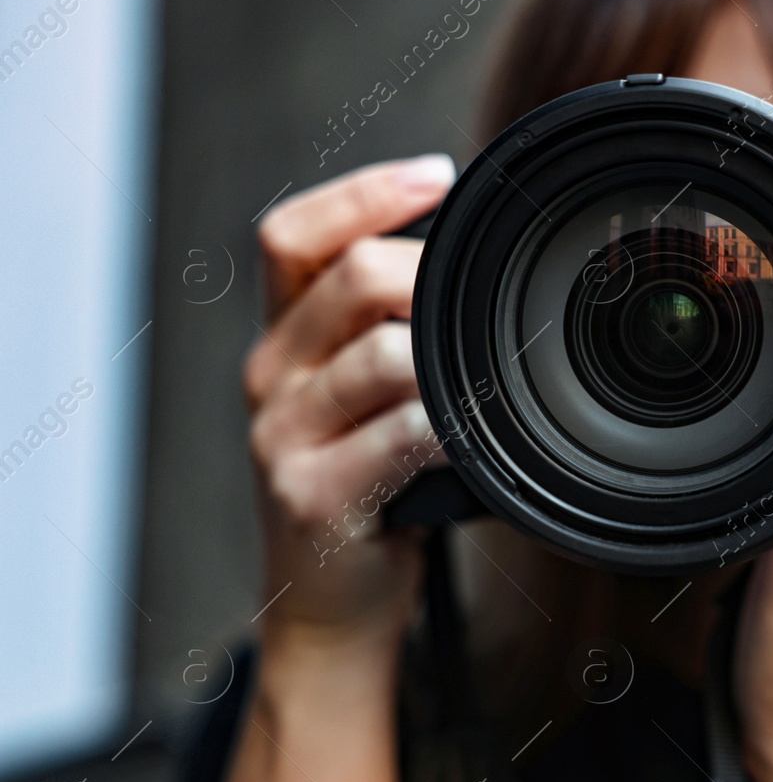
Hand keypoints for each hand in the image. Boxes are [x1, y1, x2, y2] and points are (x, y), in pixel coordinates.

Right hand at [243, 155, 455, 665]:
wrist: (331, 606)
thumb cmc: (371, 494)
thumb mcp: (368, 403)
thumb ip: (397, 340)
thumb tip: (477, 277)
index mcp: (285, 342)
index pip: (294, 236)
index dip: (363, 192)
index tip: (438, 175)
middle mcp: (272, 378)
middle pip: (350, 280)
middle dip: (432, 278)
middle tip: (486, 304)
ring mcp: (283, 436)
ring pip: (382, 355)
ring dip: (450, 358)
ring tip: (491, 376)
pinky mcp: (313, 494)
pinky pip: (398, 433)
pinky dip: (450, 424)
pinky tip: (476, 431)